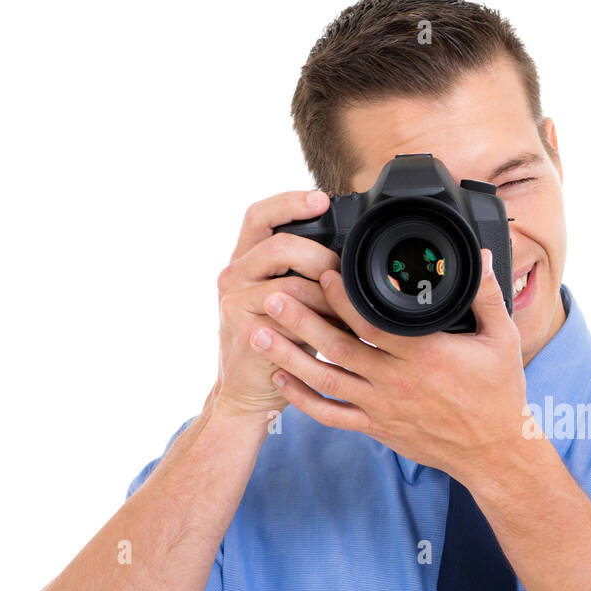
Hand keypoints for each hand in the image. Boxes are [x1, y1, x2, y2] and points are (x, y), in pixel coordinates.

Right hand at [211, 190, 342, 416]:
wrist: (249, 391)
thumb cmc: (280, 342)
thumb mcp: (293, 301)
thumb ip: (310, 276)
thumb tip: (357, 261)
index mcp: (245, 261)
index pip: (260, 216)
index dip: (289, 202)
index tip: (321, 199)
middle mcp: (233, 276)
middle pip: (278, 245)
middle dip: (320, 255)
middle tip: (344, 271)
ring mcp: (235, 304)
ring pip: (290, 285)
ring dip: (326, 296)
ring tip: (346, 309)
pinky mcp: (246, 331)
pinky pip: (290, 319)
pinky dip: (319, 323)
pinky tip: (336, 329)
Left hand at [248, 248, 527, 484]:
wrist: (493, 453)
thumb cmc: (499, 396)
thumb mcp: (502, 340)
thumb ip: (486, 295)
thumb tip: (480, 256)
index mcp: (425, 355)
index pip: (372, 322)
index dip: (342, 297)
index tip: (322, 273)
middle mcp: (397, 381)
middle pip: (337, 347)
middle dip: (301, 320)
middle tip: (272, 295)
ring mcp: (382, 407)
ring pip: (325, 379)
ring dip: (289, 355)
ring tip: (258, 332)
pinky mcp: (376, 427)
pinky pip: (331, 414)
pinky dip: (302, 399)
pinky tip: (281, 379)